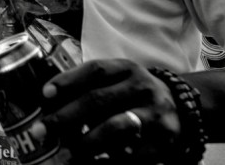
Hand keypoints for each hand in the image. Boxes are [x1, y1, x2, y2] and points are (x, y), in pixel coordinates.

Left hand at [37, 59, 179, 162]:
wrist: (181, 111)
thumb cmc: (132, 96)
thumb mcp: (116, 82)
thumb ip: (87, 88)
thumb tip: (47, 104)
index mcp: (126, 69)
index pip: (94, 70)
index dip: (68, 81)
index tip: (44, 94)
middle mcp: (142, 87)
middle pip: (98, 99)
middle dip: (65, 117)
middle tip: (42, 131)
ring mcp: (155, 114)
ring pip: (116, 127)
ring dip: (86, 143)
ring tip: (66, 155)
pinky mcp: (165, 141)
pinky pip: (134, 155)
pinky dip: (110, 162)